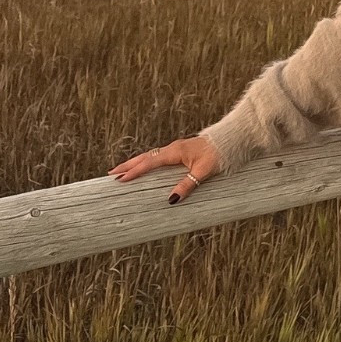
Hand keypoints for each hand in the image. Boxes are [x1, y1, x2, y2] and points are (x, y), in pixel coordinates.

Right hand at [108, 133, 222, 203]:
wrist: (229, 142)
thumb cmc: (218, 155)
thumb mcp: (203, 172)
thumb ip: (187, 185)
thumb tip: (171, 199)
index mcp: (174, 152)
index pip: (149, 163)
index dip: (134, 171)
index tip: (119, 179)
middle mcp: (172, 149)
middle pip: (144, 157)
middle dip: (128, 166)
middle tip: (111, 174)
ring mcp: (175, 149)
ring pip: (150, 156)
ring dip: (135, 163)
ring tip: (121, 171)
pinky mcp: (179, 151)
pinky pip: (157, 157)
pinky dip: (146, 162)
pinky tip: (143, 167)